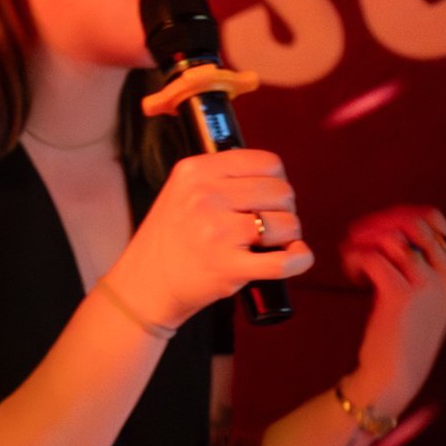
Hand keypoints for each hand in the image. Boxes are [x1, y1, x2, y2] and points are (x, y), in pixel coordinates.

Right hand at [107, 148, 313, 329]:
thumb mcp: (183, 190)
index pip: (267, 162)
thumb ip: (222, 177)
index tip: (266, 197)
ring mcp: (216, 232)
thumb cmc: (172, 237)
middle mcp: (205, 197)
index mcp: (196, 171)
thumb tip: (275, 178)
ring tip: (266, 243)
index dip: (276, 181)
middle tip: (265, 225)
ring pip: (287, 224)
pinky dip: (300, 259)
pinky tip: (296, 256)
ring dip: (287, 236)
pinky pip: (286, 260)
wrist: (145, 282)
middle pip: (282, 192)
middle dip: (283, 210)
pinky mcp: (228, 267)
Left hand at [340, 205, 445, 413]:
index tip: (378, 228)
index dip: (399, 215)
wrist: (398, 371)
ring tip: (354, 260)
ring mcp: (428, 283)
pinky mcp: (400, 294)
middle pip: (410, 221)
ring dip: (362, 242)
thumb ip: (424, 258)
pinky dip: (354, 259)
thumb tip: (394, 216)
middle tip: (359, 241)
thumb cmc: (407, 328)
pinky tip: (354, 276)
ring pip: (388, 237)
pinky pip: (370, 256)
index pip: (433, 218)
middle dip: (377, 225)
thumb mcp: (430, 291)